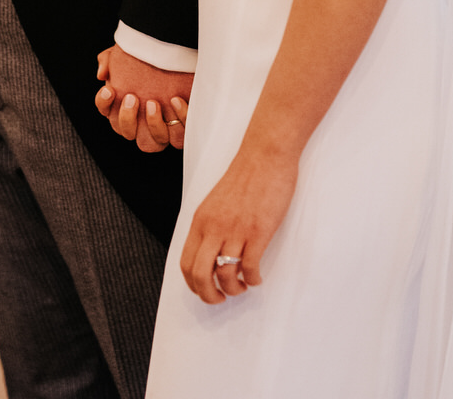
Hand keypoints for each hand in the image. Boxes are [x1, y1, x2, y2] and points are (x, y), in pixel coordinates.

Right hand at [94, 46, 192, 153]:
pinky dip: (179, 119)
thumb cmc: (151, 59)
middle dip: (127, 118)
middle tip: (132, 98)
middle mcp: (139, 124)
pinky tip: (177, 100)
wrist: (180, 58)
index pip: (106, 111)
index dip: (104, 103)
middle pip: (126, 132)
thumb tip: (102, 74)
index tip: (109, 89)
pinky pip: (179, 137)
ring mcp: (160, 130)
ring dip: (152, 125)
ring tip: (153, 103)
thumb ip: (110, 59)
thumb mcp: (129, 53)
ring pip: (150, 144)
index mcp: (123, 107)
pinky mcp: (180, 129)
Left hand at [179, 149, 297, 303]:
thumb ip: (210, 226)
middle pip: (200, 275)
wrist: (265, 155)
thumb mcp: (216, 202)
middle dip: (209, 296)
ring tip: (243, 285)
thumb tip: (211, 255)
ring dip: (234, 290)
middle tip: (221, 298)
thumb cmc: (244, 177)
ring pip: (226, 276)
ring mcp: (236, 230)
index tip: (206, 290)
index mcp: (201, 220)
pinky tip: (257, 277)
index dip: (194, 285)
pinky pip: (250, 269)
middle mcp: (214, 227)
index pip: (186, 263)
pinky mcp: (258, 232)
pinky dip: (253, 280)